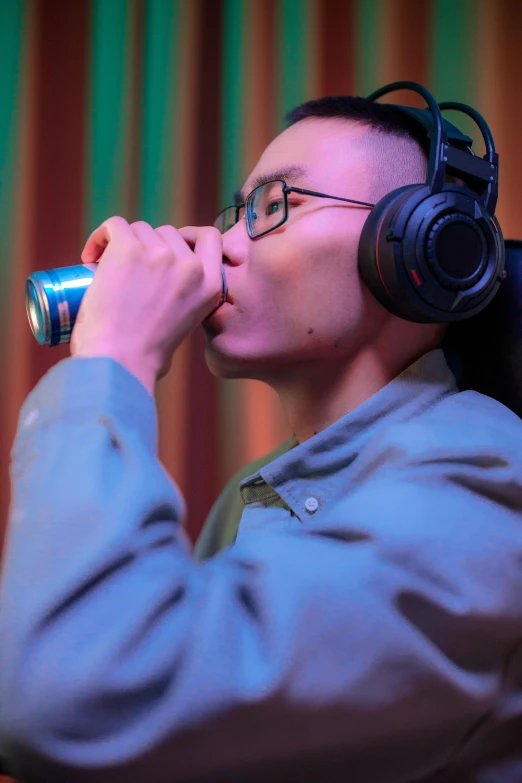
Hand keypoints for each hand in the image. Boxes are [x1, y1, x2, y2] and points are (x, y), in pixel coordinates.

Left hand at [70, 217, 223, 394]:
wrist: (118, 363)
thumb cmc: (143, 358)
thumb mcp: (184, 326)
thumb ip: (185, 301)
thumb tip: (162, 289)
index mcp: (210, 287)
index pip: (210, 239)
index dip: (188, 236)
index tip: (167, 246)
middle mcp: (191, 267)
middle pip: (168, 233)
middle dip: (147, 246)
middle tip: (127, 269)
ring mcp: (161, 255)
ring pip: (139, 229)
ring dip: (122, 243)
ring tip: (104, 269)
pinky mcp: (129, 248)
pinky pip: (114, 225)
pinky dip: (100, 237)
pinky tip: (89, 257)